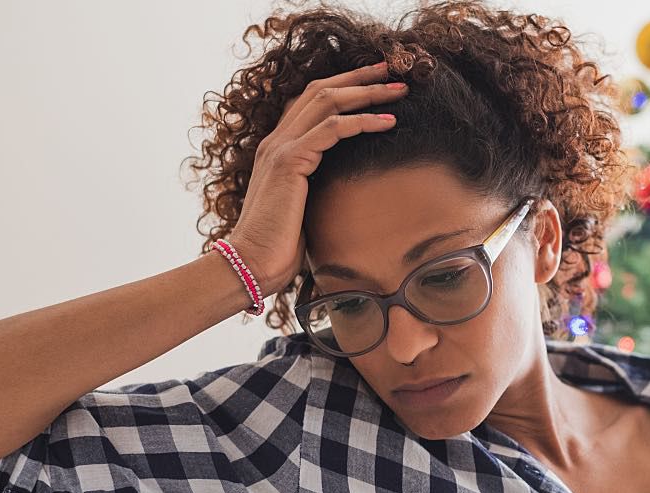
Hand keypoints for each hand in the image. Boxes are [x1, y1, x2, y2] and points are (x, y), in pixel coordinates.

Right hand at [226, 61, 407, 297]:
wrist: (251, 264)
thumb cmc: (278, 247)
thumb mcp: (303, 209)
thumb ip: (317, 189)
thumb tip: (347, 190)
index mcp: (278, 149)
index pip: (311, 101)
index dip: (344, 86)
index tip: (376, 81)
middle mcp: (276, 141)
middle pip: (321, 90)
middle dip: (360, 77)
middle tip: (393, 70)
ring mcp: (280, 148)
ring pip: (328, 101)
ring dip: (368, 92)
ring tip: (399, 91)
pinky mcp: (289, 162)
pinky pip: (332, 129)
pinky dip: (363, 121)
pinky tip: (388, 122)